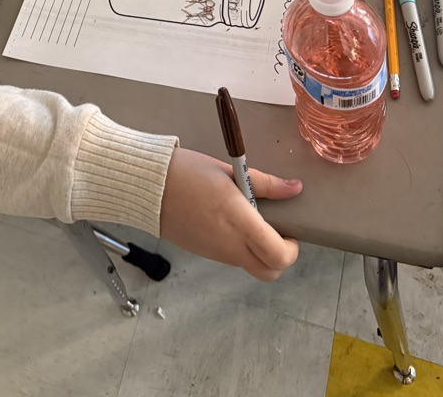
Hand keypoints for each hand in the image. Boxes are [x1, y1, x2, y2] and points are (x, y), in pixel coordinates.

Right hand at [160, 147, 301, 280]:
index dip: (292, 249)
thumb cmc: (185, 173)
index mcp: (239, 221)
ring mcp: (215, 252)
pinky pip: (230, 258)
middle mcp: (229, 244)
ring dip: (258, 253)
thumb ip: (265, 184)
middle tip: (275, 233)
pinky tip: (227, 222)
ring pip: (249, 266)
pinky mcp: (203, 252)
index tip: (290, 232)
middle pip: (269, 273)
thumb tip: (293, 188)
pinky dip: (238, 248)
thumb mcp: (229, 171)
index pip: (278, 255)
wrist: (149, 185)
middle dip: (279, 258)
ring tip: (248, 220)